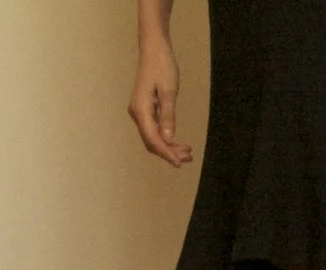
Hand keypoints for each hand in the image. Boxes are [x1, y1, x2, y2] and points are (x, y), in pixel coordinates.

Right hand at [130, 40, 192, 166]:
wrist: (154, 49)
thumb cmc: (162, 66)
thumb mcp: (169, 91)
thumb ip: (168, 116)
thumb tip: (168, 139)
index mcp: (141, 110)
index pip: (153, 139)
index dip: (166, 153)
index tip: (179, 163)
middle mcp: (137, 113)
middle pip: (151, 141)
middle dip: (169, 152)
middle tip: (188, 158)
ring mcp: (140, 112)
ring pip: (153, 137)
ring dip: (168, 146)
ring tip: (187, 152)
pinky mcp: (144, 109)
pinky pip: (154, 129)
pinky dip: (166, 137)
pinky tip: (177, 141)